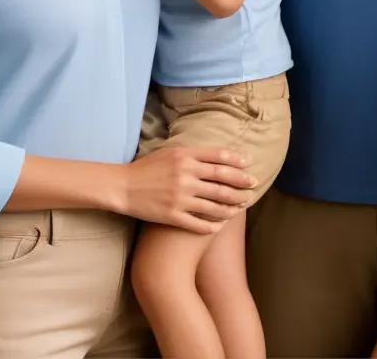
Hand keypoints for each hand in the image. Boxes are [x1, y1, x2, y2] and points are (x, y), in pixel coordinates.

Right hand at [115, 146, 255, 233]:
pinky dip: (213, 225)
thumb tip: (218, 155)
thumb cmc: (147, 168)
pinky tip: (221, 225)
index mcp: (185, 156)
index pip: (218, 157)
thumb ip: (193, 153)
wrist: (123, 187)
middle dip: (241, 184)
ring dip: (232, 205)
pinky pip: (199, 223)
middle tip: (253, 186)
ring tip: (241, 205)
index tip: (248, 165)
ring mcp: (180, 197)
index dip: (236, 162)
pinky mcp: (173, 216)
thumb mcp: (169, 152)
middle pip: (221, 180)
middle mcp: (185, 175)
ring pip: (215, 203)